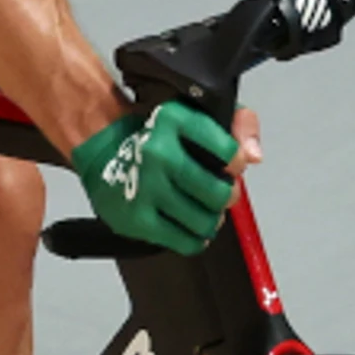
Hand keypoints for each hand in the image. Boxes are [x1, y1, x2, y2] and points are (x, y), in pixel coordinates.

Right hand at [70, 102, 242, 252]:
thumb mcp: (194, 113)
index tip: (231, 165)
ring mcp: (146, 188)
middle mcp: (159, 153)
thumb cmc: (152, 135)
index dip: (236, 162)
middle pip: (218, 192)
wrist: (100, 148)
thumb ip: (238, 123)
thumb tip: (253, 156)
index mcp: (174, 120)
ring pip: (205, 220)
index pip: (227, 149)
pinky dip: (195, 239)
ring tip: (205, 210)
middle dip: (226, 195)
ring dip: (212, 219)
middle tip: (220, 192)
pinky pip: (184, 241)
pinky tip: (191, 228)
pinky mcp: (137, 219)